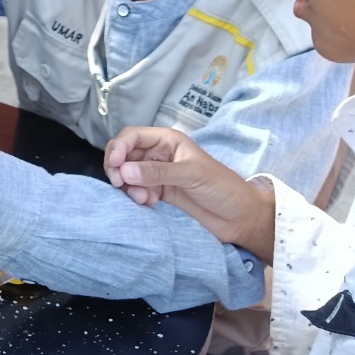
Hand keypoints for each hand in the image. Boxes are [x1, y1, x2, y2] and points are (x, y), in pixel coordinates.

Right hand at [103, 126, 275, 259]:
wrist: (239, 218)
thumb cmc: (223, 188)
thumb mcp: (192, 175)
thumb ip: (158, 172)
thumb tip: (124, 172)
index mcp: (167, 141)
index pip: (133, 136)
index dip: (118, 148)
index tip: (114, 166)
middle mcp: (159, 154)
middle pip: (124, 154)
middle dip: (118, 168)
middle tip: (119, 184)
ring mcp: (157, 174)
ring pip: (127, 174)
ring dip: (127, 185)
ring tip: (141, 198)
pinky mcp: (158, 193)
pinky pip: (136, 190)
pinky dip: (136, 196)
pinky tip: (148, 202)